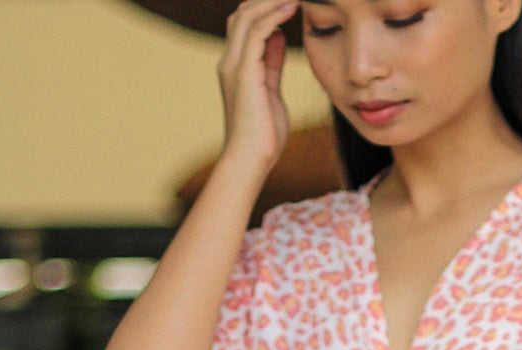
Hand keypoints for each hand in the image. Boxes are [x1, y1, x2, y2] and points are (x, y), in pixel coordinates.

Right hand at [217, 0, 297, 181]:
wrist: (251, 161)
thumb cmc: (264, 135)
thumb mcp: (271, 91)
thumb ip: (272, 63)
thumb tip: (278, 37)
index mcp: (236, 66)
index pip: (244, 24)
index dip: (265, 8)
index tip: (290, 2)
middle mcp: (230, 61)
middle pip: (242, 13)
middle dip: (267, 0)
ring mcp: (235, 66)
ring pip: (247, 17)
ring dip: (272, 2)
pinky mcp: (244, 74)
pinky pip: (257, 32)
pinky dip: (274, 16)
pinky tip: (291, 7)